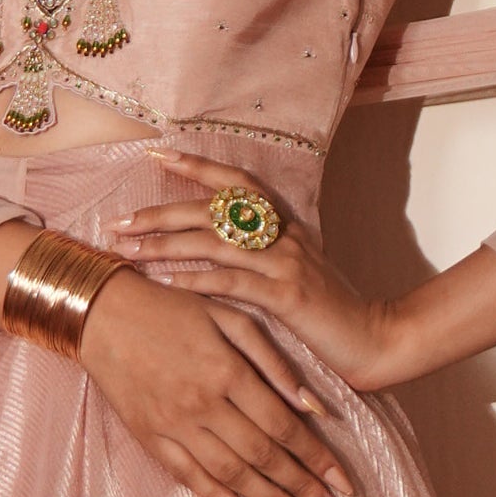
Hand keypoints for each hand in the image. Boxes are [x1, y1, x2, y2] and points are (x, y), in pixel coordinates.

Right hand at [76, 267, 356, 496]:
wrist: (102, 313)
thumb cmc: (172, 307)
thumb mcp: (229, 316)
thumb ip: (273, 360)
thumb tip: (313, 407)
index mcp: (227, 372)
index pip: (283, 427)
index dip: (317, 459)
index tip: (343, 484)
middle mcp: (203, 405)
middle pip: (263, 458)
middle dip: (303, 491)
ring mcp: (174, 425)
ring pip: (231, 475)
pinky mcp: (150, 437)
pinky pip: (189, 477)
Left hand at [109, 154, 404, 389]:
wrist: (377, 341)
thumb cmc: (331, 313)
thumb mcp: (297, 273)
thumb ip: (263, 254)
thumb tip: (216, 244)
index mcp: (286, 225)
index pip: (237, 181)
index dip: (196, 165)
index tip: (154, 155)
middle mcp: (285, 236)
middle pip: (213, 209)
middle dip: (160, 213)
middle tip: (118, 222)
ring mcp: (288, 264)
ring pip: (215, 242)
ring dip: (167, 246)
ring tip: (129, 252)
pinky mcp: (289, 296)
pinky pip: (233, 282)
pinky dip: (196, 281)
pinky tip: (166, 285)